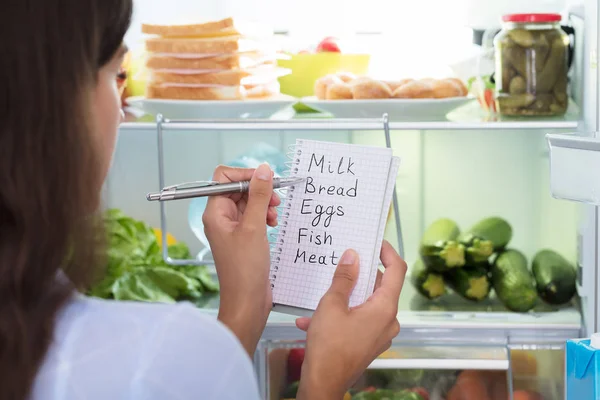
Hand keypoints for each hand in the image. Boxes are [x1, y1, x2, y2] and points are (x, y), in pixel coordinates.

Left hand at [203, 164, 279, 355]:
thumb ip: (259, 196)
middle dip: (258, 190)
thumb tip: (263, 170)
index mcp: (215, 213)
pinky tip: (273, 224)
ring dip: (263, 203)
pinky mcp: (243, 237)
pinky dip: (265, 216)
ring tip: (274, 214)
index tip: (265, 179)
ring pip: (248, 202)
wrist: (247, 301)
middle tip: (275, 199)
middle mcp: (220, 218)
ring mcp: (232, 228)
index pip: (224, 178)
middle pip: (238, 188)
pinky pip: (253, 216)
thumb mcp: (254, 227)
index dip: (245, 175)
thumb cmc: (244, 270)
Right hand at [296, 241, 405, 399]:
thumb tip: (352, 256)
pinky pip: (358, 321)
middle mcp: (388, 320)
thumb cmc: (329, 345)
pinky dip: (340, 316)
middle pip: (381, 287)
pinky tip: (311, 320)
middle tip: (343, 264)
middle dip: (360, 275)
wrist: (323, 383)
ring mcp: (380, 334)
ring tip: (320, 295)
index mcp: (385, 307)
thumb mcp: (331, 304)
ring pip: (366, 304)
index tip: (375, 242)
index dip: (388, 252)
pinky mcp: (369, 343)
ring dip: (345, 297)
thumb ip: (344, 278)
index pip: (397, 270)